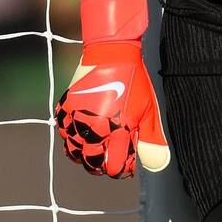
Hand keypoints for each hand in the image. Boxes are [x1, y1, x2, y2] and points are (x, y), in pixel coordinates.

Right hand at [55, 0, 170, 178]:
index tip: (128, 160)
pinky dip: (75, 140)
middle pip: (93, 164)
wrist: (111, 53)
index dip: (124, 167)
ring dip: (87, 154)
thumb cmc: (135, 82)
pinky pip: (66, 136)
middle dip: (105, 163)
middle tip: (114, 154)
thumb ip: (151, 142)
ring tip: (100, 147)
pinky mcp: (65, 111)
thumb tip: (156, 167)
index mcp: (116, 129)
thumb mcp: (149, 112)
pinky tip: (87, 134)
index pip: (115, 167)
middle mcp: (92, 128)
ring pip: (76, 153)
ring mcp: (75, 120)